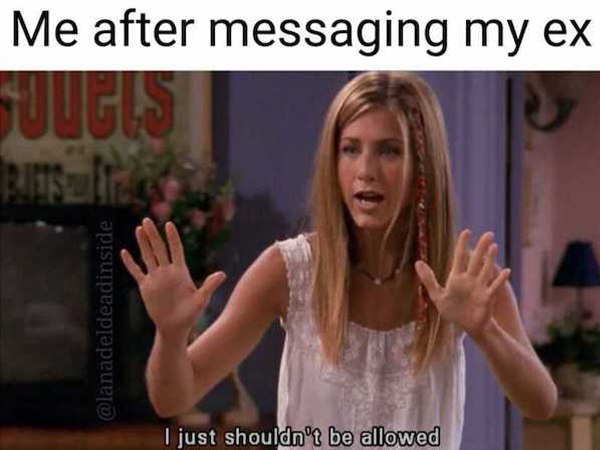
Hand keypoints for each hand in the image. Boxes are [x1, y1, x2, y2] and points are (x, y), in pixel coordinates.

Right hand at [120, 217, 225, 339]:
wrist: (175, 327)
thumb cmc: (191, 314)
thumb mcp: (201, 299)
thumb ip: (209, 285)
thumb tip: (222, 274)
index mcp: (181, 271)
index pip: (176, 249)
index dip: (172, 237)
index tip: (169, 224)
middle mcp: (167, 271)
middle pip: (159, 249)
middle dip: (153, 234)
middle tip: (146, 220)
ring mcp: (156, 278)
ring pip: (148, 256)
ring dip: (142, 243)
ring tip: (138, 228)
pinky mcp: (145, 286)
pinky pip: (136, 272)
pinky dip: (130, 263)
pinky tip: (124, 252)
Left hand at [414, 229, 510, 339]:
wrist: (466, 326)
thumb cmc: (452, 311)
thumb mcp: (438, 295)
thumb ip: (428, 279)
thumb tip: (417, 262)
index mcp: (457, 278)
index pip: (459, 257)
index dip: (462, 245)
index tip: (465, 231)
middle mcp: (469, 280)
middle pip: (475, 260)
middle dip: (481, 247)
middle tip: (488, 233)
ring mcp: (479, 287)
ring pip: (486, 270)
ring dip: (490, 259)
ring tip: (494, 246)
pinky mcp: (486, 298)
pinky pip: (494, 287)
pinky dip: (500, 279)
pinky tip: (506, 271)